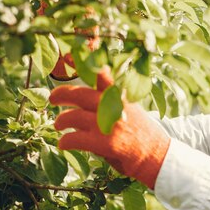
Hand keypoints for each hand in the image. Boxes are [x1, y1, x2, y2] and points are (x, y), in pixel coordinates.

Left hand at [49, 68, 170, 188]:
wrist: (157, 155)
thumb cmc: (143, 135)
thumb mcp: (131, 110)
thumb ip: (113, 102)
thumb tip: (89, 100)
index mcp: (120, 97)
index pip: (103, 76)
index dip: (87, 65)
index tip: (72, 54)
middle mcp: (113, 106)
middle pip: (80, 94)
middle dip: (62, 94)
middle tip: (53, 98)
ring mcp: (108, 124)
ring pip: (73, 117)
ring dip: (61, 121)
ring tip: (58, 125)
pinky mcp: (105, 142)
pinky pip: (75, 139)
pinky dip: (66, 141)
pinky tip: (63, 144)